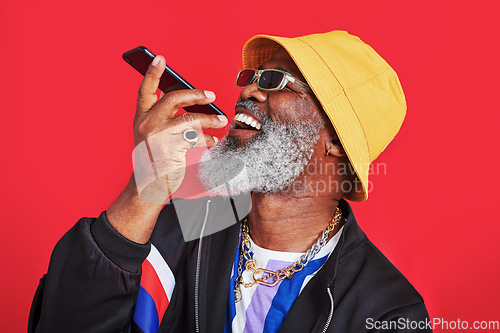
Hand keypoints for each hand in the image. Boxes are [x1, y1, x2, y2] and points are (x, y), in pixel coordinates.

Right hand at [132, 55, 227, 202]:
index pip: (145, 90)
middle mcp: (146, 124)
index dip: (152, 72)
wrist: (148, 186)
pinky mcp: (169, 149)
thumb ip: (161, 115)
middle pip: (173, 98)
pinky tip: (212, 141)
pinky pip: (195, 137)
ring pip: (190, 119)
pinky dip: (208, 138)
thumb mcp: (151, 133)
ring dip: (210, 119)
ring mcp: (157, 136)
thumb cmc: (155, 158)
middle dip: (196, 94)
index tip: (160, 58)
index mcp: (141, 117)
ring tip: (221, 120)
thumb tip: (180, 97)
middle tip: (211, 95)